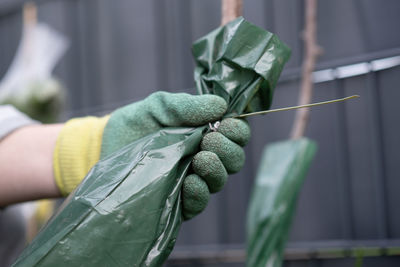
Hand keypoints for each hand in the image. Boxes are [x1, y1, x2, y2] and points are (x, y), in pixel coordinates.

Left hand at [54, 91, 249, 219]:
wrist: (105, 147)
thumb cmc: (136, 124)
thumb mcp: (159, 106)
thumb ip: (187, 105)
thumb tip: (220, 105)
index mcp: (205, 133)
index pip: (235, 135)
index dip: (237, 131)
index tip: (226, 125)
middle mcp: (204, 157)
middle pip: (234, 160)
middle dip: (227, 150)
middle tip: (210, 140)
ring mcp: (192, 180)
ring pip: (219, 181)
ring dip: (216, 170)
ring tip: (201, 159)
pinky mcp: (177, 201)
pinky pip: (198, 202)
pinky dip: (199, 192)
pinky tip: (191, 181)